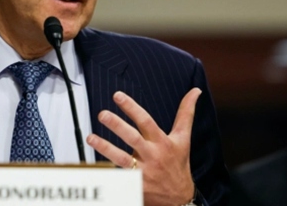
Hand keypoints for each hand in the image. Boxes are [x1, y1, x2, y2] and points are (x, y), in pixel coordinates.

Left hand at [86, 89, 200, 205]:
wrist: (179, 197)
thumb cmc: (178, 163)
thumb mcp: (183, 138)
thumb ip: (186, 113)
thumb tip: (195, 91)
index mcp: (162, 142)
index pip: (146, 121)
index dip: (132, 108)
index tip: (117, 95)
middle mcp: (152, 155)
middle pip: (133, 138)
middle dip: (117, 125)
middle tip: (102, 114)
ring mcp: (142, 171)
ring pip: (121, 159)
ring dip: (105, 148)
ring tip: (90, 138)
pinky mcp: (134, 184)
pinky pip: (118, 176)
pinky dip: (106, 171)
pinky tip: (92, 164)